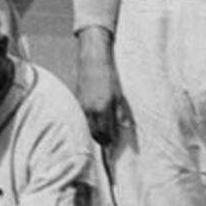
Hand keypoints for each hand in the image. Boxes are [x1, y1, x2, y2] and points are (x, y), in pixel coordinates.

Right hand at [73, 36, 126, 150]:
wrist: (93, 61)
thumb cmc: (109, 76)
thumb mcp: (120, 95)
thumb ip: (122, 112)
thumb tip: (127, 127)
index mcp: (103, 108)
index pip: (105, 133)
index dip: (109, 141)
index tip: (113, 144)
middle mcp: (91, 109)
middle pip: (95, 133)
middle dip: (102, 139)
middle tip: (109, 141)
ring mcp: (82, 106)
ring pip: (88, 126)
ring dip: (95, 131)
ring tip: (102, 131)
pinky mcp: (77, 101)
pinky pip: (83, 117)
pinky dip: (89, 121)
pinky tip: (94, 119)